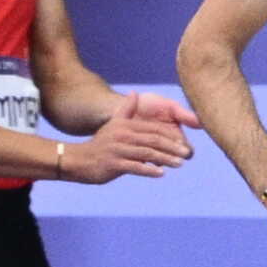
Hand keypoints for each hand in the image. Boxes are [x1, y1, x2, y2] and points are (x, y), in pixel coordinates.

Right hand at [64, 93, 192, 181]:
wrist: (79, 160)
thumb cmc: (101, 145)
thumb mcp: (113, 124)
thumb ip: (126, 110)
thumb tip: (135, 93)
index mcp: (126, 126)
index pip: (153, 129)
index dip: (170, 136)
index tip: (184, 144)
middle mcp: (123, 135)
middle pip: (153, 140)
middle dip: (172, 147)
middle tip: (186, 154)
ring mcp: (118, 150)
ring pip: (147, 153)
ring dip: (165, 159)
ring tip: (179, 164)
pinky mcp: (114, 164)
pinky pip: (135, 167)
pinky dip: (149, 170)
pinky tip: (161, 174)